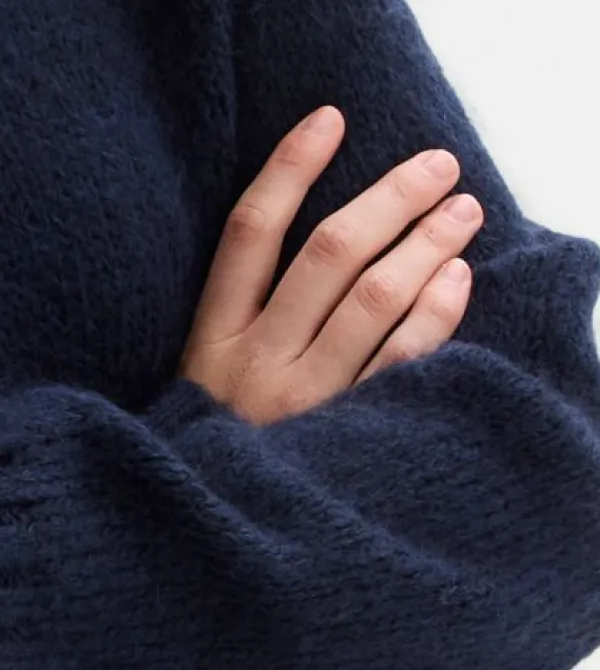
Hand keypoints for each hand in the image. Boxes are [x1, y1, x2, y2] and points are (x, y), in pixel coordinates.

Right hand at [177, 106, 483, 425]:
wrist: (212, 552)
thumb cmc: (217, 452)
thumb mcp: (206, 383)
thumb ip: (248, 320)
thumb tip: (323, 239)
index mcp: (213, 337)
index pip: (249, 230)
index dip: (289, 168)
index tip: (331, 117)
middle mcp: (256, 362)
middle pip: (326, 254)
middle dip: (387, 199)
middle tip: (437, 164)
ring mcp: (304, 402)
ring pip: (371, 299)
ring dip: (424, 244)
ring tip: (463, 209)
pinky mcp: (347, 439)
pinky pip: (401, 365)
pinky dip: (433, 315)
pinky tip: (457, 278)